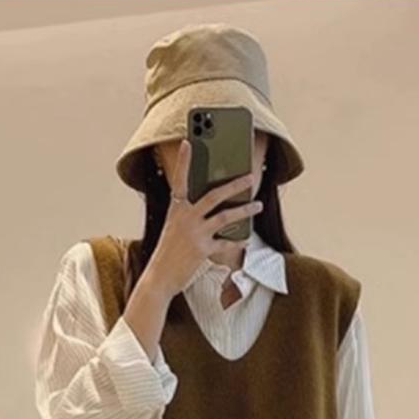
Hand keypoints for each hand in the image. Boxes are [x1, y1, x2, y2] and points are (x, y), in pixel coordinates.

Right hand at [143, 139, 262, 299]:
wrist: (159, 277)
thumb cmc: (168, 252)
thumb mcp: (175, 228)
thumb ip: (191, 215)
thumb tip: (214, 206)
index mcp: (176, 209)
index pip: (180, 180)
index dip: (184, 161)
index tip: (188, 142)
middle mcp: (185, 217)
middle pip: (214, 195)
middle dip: (235, 184)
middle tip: (250, 177)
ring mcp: (194, 233)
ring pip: (226, 216)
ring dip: (245, 210)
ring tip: (259, 204)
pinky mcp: (202, 249)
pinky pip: (226, 242)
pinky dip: (238, 240)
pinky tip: (247, 239)